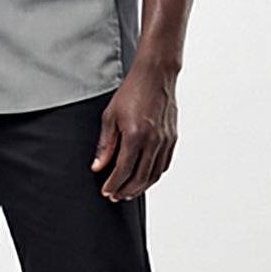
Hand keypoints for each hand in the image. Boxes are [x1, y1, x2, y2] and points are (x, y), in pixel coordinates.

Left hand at [90, 65, 178, 200]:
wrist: (155, 75)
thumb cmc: (132, 92)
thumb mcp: (110, 117)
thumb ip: (105, 145)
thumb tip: (98, 166)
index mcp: (135, 136)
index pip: (123, 171)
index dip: (113, 185)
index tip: (106, 191)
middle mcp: (153, 141)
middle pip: (140, 178)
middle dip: (125, 191)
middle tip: (115, 196)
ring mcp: (165, 141)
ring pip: (154, 174)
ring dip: (140, 187)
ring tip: (128, 191)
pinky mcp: (172, 138)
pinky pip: (164, 164)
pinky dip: (153, 176)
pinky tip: (144, 178)